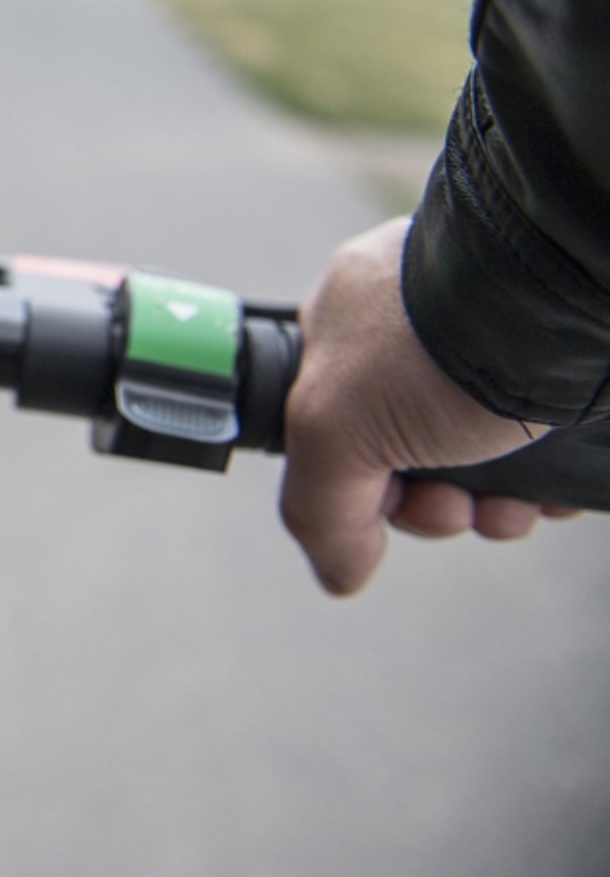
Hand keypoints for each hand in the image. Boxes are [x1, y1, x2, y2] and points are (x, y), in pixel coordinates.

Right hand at [278, 218, 576, 595]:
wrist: (558, 304)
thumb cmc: (437, 347)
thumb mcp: (332, 434)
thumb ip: (318, 511)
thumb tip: (340, 572)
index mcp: (343, 319)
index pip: (333, 427)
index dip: (360, 487)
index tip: (393, 504)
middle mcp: (413, 323)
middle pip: (408, 450)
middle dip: (435, 504)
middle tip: (457, 509)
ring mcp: (490, 339)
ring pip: (480, 452)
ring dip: (494, 505)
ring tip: (513, 511)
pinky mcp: (554, 363)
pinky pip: (540, 436)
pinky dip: (545, 477)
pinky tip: (552, 495)